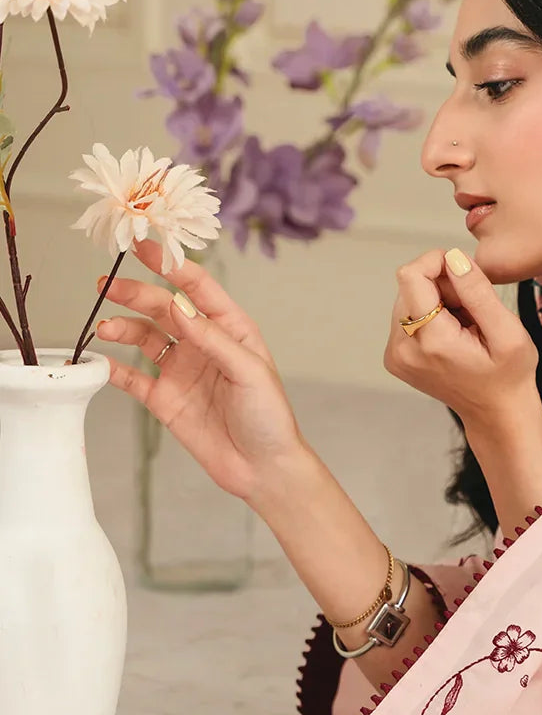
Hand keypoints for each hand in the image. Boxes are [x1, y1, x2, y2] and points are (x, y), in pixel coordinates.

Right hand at [95, 238, 303, 501]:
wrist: (262, 469)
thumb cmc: (269, 417)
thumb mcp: (248, 372)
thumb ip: (212, 339)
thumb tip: (179, 305)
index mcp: (230, 329)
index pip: (196, 287)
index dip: (170, 264)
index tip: (144, 246)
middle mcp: (203, 343)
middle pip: (162, 308)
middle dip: (136, 294)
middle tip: (108, 286)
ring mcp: (181, 369)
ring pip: (144, 337)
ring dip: (123, 328)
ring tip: (106, 327)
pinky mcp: (165, 399)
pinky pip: (133, 377)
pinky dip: (113, 367)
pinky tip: (99, 360)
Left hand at [384, 248, 540, 427]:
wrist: (496, 414)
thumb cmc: (509, 375)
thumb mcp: (507, 332)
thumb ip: (478, 292)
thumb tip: (453, 258)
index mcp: (431, 341)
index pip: (411, 275)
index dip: (437, 262)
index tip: (465, 275)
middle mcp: (403, 349)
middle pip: (410, 285)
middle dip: (442, 285)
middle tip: (473, 310)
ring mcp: (395, 355)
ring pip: (408, 297)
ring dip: (437, 300)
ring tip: (465, 324)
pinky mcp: (395, 357)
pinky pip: (408, 315)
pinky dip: (431, 314)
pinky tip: (453, 333)